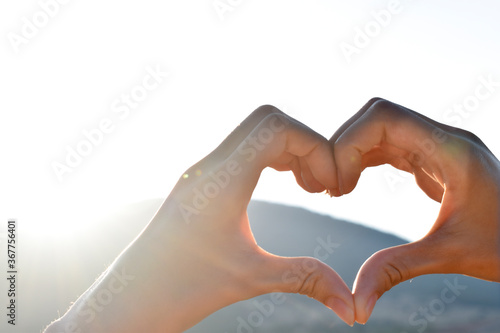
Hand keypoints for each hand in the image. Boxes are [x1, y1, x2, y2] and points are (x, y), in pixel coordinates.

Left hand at [45, 105, 354, 332]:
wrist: (132, 297)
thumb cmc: (183, 289)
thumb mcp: (251, 279)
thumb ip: (307, 279)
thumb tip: (353, 308)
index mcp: (222, 182)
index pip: (276, 127)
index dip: (315, 147)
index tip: (329, 187)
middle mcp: (209, 165)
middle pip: (268, 119)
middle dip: (306, 144)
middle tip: (321, 185)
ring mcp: (202, 170)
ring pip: (254, 130)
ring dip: (288, 149)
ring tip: (308, 187)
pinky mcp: (200, 179)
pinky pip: (242, 147)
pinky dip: (271, 157)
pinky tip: (283, 185)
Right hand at [329, 98, 499, 323]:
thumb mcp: (449, 256)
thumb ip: (396, 270)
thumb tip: (356, 307)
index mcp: (451, 150)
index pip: (384, 117)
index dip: (350, 143)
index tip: (339, 184)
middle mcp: (444, 138)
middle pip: (377, 116)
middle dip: (345, 146)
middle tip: (333, 186)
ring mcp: (438, 146)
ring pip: (381, 128)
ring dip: (353, 151)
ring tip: (338, 187)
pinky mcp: (433, 159)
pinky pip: (390, 145)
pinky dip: (365, 158)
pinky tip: (354, 183)